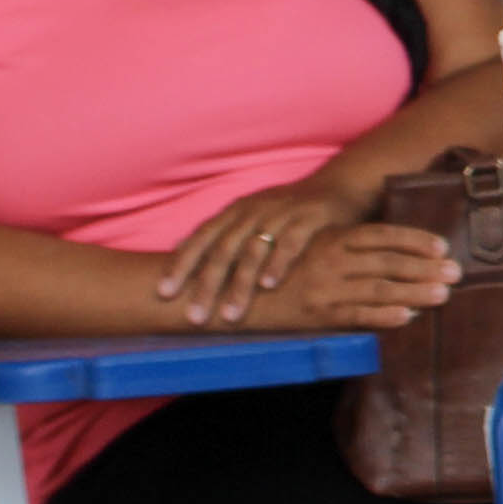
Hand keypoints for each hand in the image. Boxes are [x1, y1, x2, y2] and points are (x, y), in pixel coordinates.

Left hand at [153, 173, 382, 328]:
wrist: (340, 186)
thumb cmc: (290, 211)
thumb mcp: (253, 216)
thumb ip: (223, 235)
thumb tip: (181, 255)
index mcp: (235, 211)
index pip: (200, 238)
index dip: (180, 265)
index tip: (163, 294)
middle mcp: (254, 210)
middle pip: (223, 250)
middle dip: (206, 285)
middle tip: (195, 317)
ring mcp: (282, 213)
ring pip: (254, 250)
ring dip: (240, 285)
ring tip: (231, 315)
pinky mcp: (311, 217)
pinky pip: (292, 242)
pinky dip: (278, 263)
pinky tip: (269, 286)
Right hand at [233, 225, 458, 334]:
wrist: (232, 294)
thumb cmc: (277, 269)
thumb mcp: (310, 248)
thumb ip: (344, 245)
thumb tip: (386, 252)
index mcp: (331, 238)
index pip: (381, 234)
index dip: (414, 239)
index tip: (443, 246)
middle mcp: (331, 259)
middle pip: (388, 261)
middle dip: (425, 266)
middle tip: (458, 272)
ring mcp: (324, 287)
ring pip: (379, 287)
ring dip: (415, 290)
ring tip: (444, 294)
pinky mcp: (315, 314)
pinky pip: (356, 315)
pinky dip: (383, 315)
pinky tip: (408, 317)